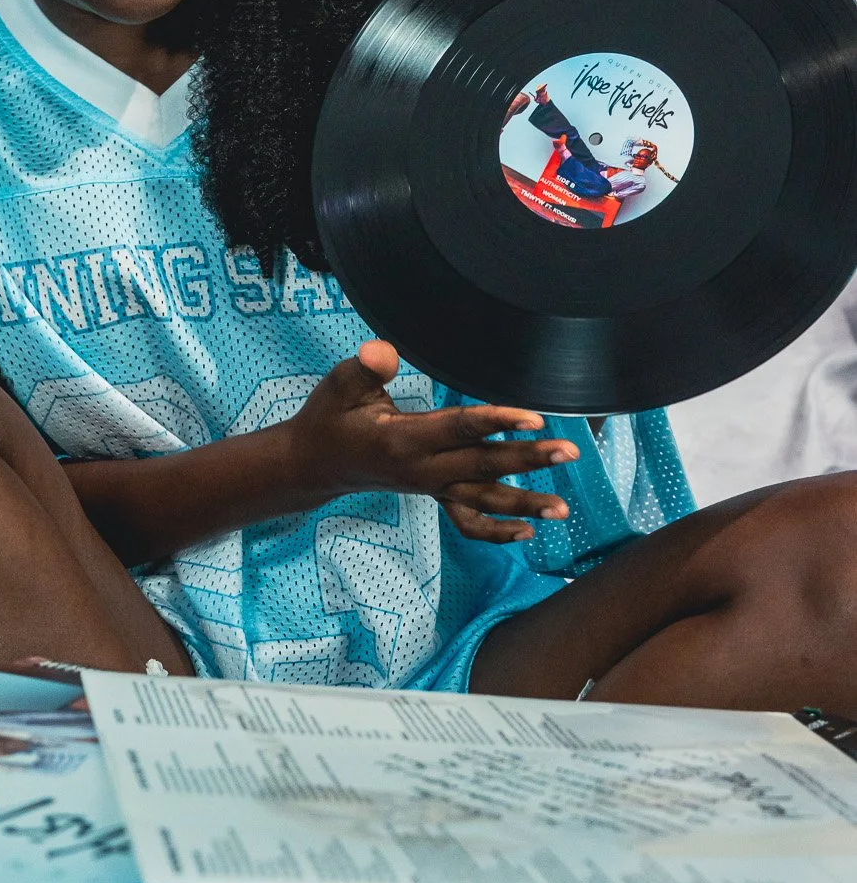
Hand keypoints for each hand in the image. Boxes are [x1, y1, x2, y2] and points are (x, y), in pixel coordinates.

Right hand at [281, 340, 576, 543]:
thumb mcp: (337, 386)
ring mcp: (429, 486)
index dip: (497, 421)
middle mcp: (421, 470)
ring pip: (483, 499)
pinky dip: (498, 531)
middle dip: (528, 459)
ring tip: (563, 508)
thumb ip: (364, 367)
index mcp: (402, 441)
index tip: (534, 417)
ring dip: (525, 502)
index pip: (459, 429)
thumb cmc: (328, 418)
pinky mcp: (431, 493)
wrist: (314, 465)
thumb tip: (384, 350)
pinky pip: (467, 521)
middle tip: (569, 450)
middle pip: (483, 466)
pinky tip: (528, 532)